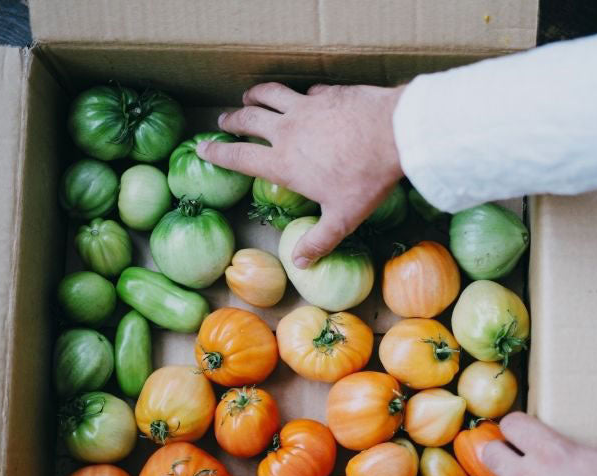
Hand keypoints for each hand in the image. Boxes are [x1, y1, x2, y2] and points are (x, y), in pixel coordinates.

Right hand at [196, 83, 404, 267]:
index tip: (202, 147)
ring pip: (270, 95)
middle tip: (223, 121)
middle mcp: (287, 131)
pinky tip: (303, 97)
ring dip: (255, 96)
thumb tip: (300, 263)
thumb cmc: (365, 179)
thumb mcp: (342, 218)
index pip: (239, 157)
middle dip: (232, 120)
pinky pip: (305, 92)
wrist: (394, 133)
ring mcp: (306, 108)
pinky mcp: (327, 94)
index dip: (217, 153)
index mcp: (283, 163)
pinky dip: (298, 95)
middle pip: (248, 120)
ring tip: (248, 97)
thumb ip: (319, 241)